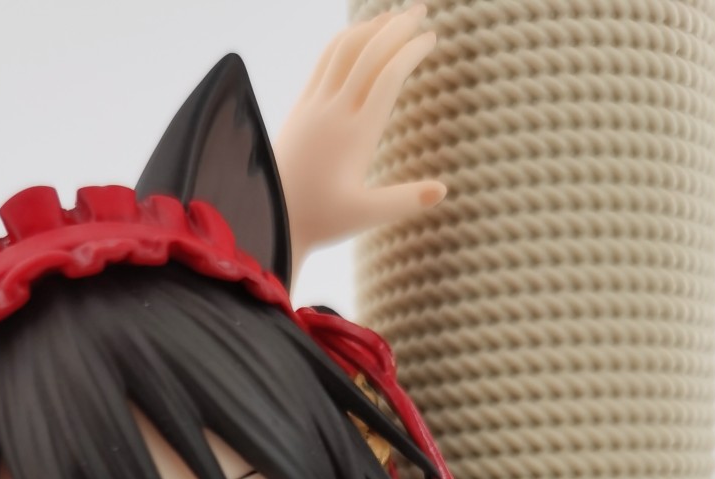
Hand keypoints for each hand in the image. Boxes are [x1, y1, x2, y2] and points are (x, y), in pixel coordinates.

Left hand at [274, 5, 443, 281]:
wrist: (272, 218)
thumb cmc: (320, 221)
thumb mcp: (364, 216)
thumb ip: (404, 201)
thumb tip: (443, 190)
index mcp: (357, 134)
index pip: (389, 77)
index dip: (412, 52)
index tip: (432, 38)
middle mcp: (335, 112)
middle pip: (369, 53)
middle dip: (397, 27)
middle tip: (422, 11)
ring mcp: (315, 105)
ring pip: (344, 50)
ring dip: (371, 27)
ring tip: (394, 16)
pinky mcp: (301, 106)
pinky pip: (324, 61)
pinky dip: (345, 40)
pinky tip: (358, 36)